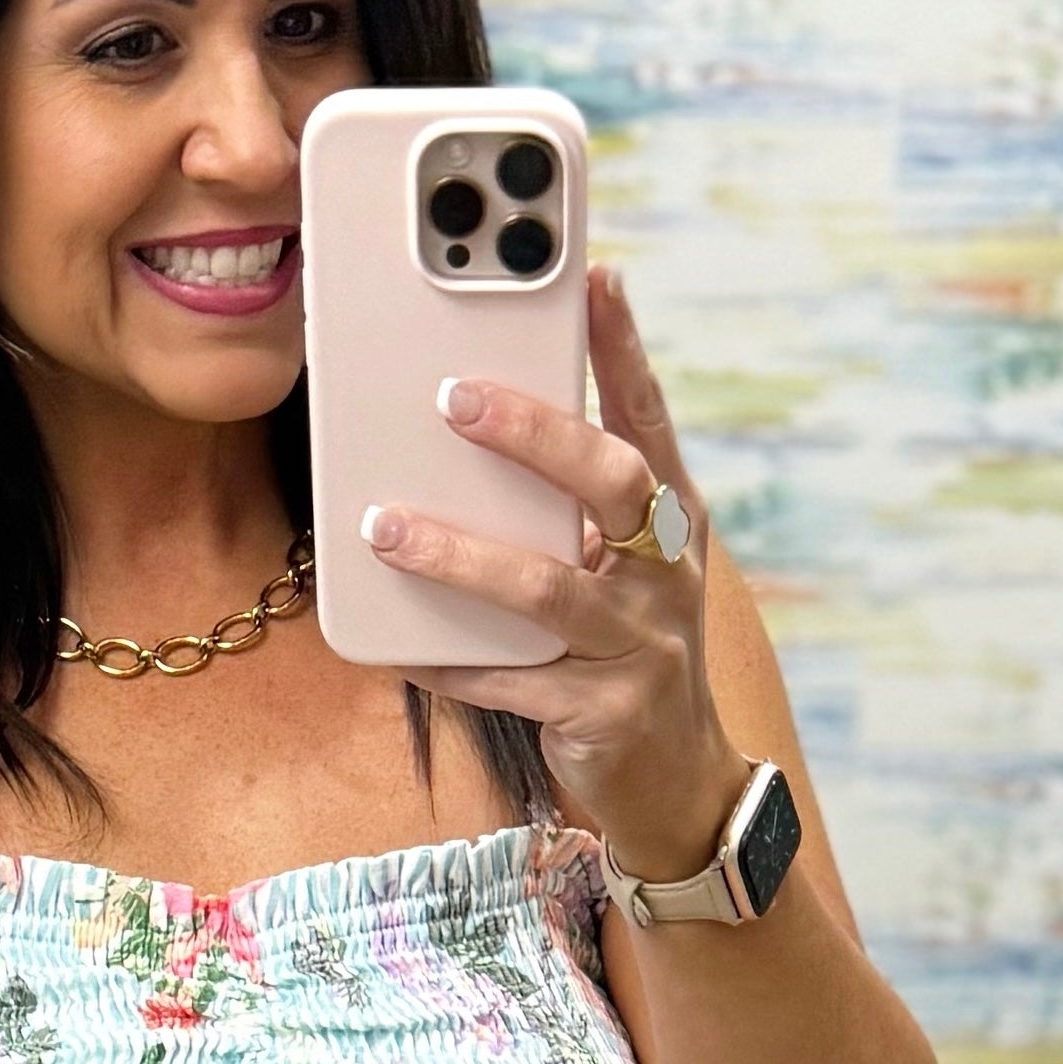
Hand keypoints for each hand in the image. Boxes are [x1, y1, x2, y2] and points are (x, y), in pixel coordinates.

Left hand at [353, 265, 741, 878]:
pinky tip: (394, 642)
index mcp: (670, 526)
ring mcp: (639, 648)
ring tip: (385, 525)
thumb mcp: (617, 573)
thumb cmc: (625, 654)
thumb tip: (471, 430)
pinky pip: (508, 681)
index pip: (650, 421)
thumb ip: (568, 513)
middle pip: (608, 486)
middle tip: (452, 396)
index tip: (595, 277)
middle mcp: (666, 577)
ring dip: (459, 555)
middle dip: (533, 434)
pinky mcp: (601, 715)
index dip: (624, 350)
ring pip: (545, 589)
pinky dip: (447, 660)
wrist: (677, 785)